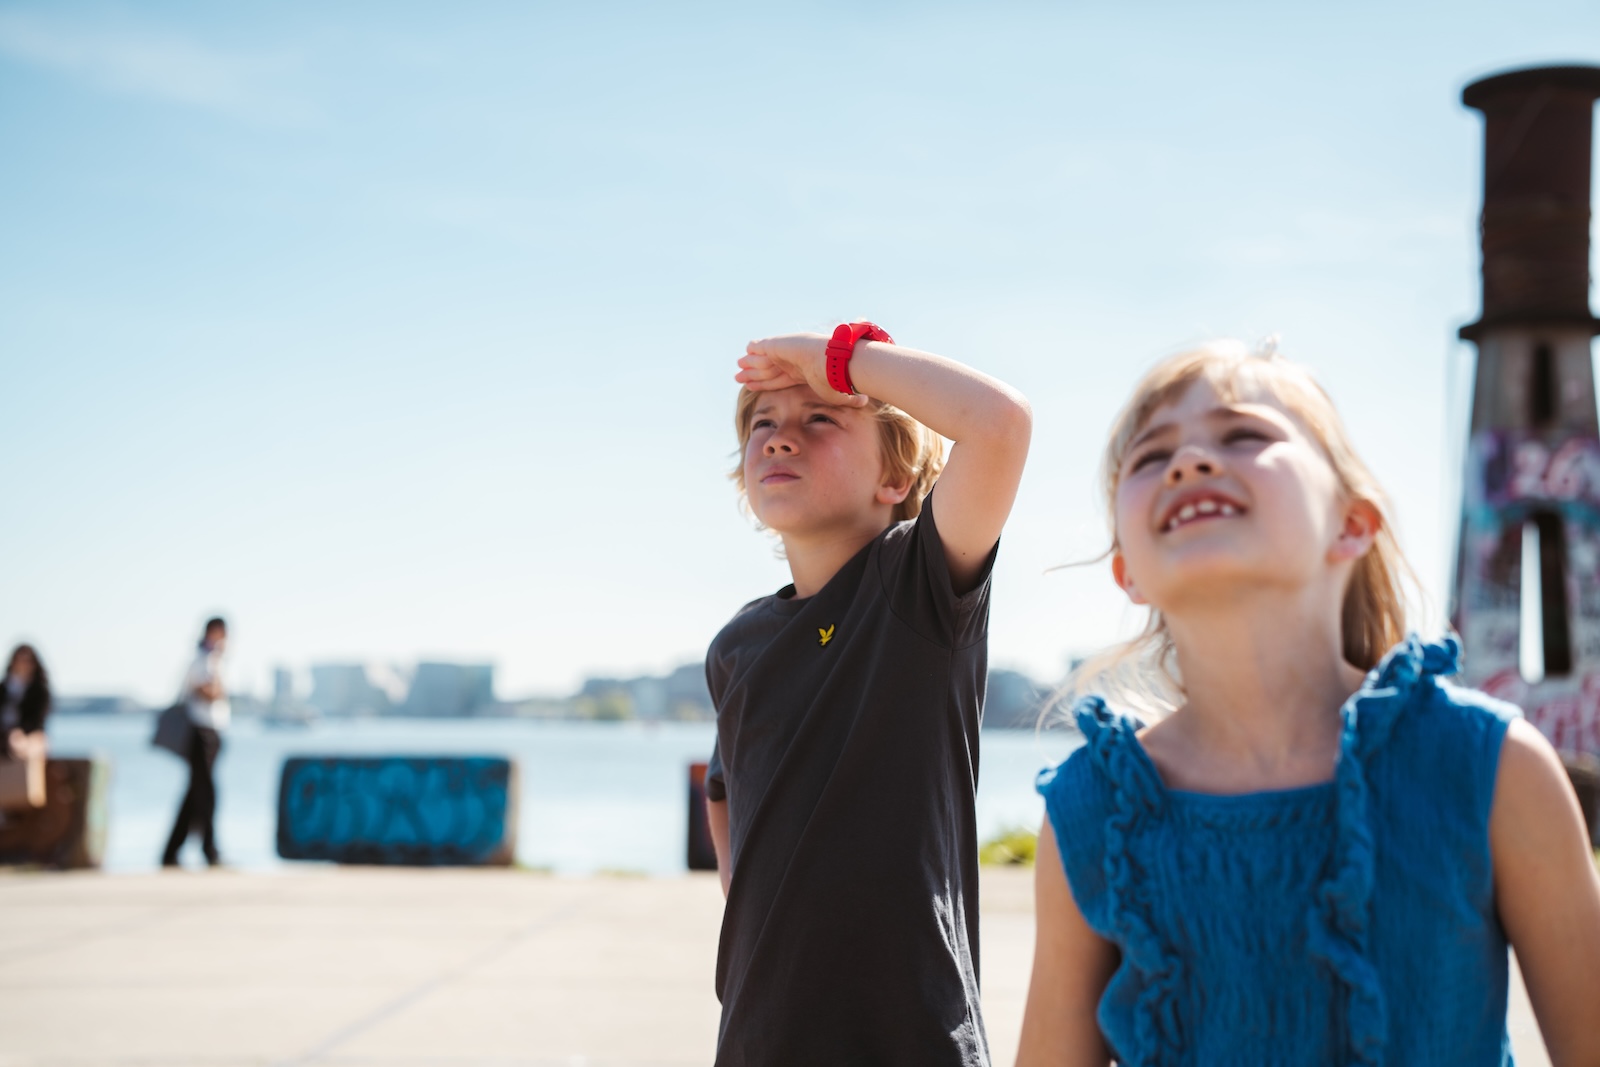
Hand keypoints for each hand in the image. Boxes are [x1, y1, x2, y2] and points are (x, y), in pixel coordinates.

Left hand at [735, 333, 869, 407]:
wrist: (839, 362)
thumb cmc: (841, 380)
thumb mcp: (841, 394)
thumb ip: (847, 398)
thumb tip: (865, 402)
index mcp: (806, 372)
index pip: (782, 378)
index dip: (768, 382)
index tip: (755, 387)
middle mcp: (795, 360)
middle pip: (769, 369)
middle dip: (754, 374)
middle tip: (739, 378)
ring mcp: (787, 351)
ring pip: (762, 360)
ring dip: (750, 365)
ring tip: (738, 369)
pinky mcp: (780, 344)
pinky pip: (762, 348)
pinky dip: (754, 350)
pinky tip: (747, 350)